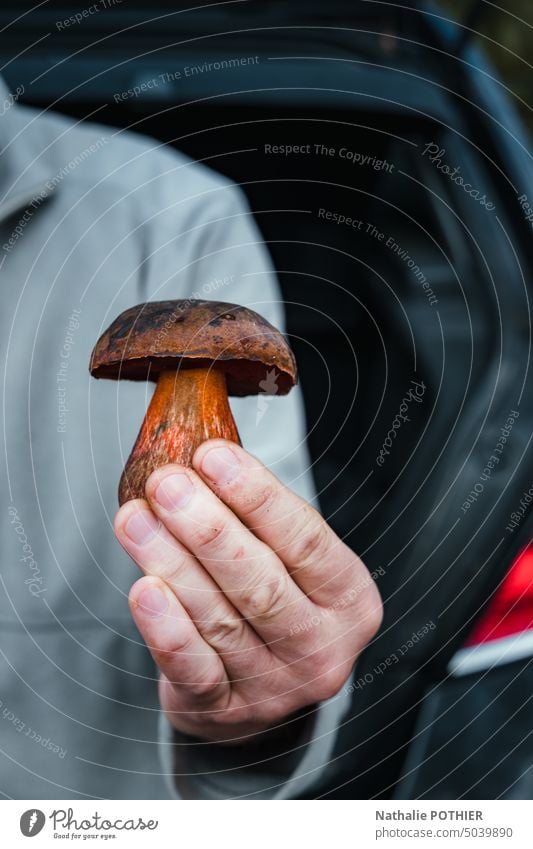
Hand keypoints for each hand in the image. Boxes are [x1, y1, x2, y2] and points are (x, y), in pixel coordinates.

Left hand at [114, 440, 382, 742]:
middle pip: (262, 582)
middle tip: (167, 484)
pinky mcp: (226, 712)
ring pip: (220, 620)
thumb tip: (199, 459)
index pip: (306, 539)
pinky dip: (167, 630)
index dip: (257, 495)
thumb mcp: (289, 560)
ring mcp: (276, 687)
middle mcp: (321, 648)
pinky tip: (143, 589)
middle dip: (208, 528)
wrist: (258, 685)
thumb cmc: (274, 598)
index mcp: (349, 599)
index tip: (212, 455)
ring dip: (171, 562)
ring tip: (136, 519)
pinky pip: (194, 671)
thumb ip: (257, 518)